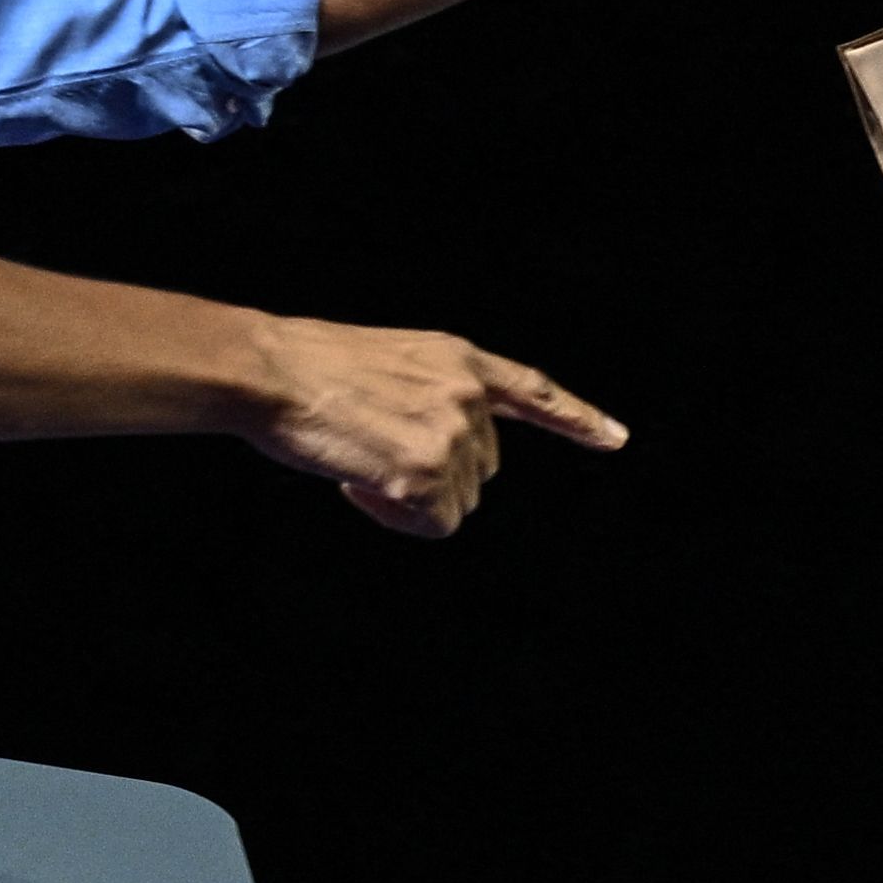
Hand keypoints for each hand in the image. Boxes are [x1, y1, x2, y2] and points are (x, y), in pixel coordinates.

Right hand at [230, 313, 624, 534]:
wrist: (268, 371)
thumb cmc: (307, 368)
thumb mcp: (389, 361)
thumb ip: (432, 395)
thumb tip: (446, 455)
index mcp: (458, 358)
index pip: (533, 389)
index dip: (576, 416)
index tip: (615, 438)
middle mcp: (467, 394)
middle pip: (482, 470)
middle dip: (436, 476)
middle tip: (375, 455)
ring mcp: (451, 433)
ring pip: (457, 502)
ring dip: (411, 498)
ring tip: (360, 461)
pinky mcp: (427, 473)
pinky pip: (432, 524)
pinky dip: (395, 518)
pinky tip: (358, 484)